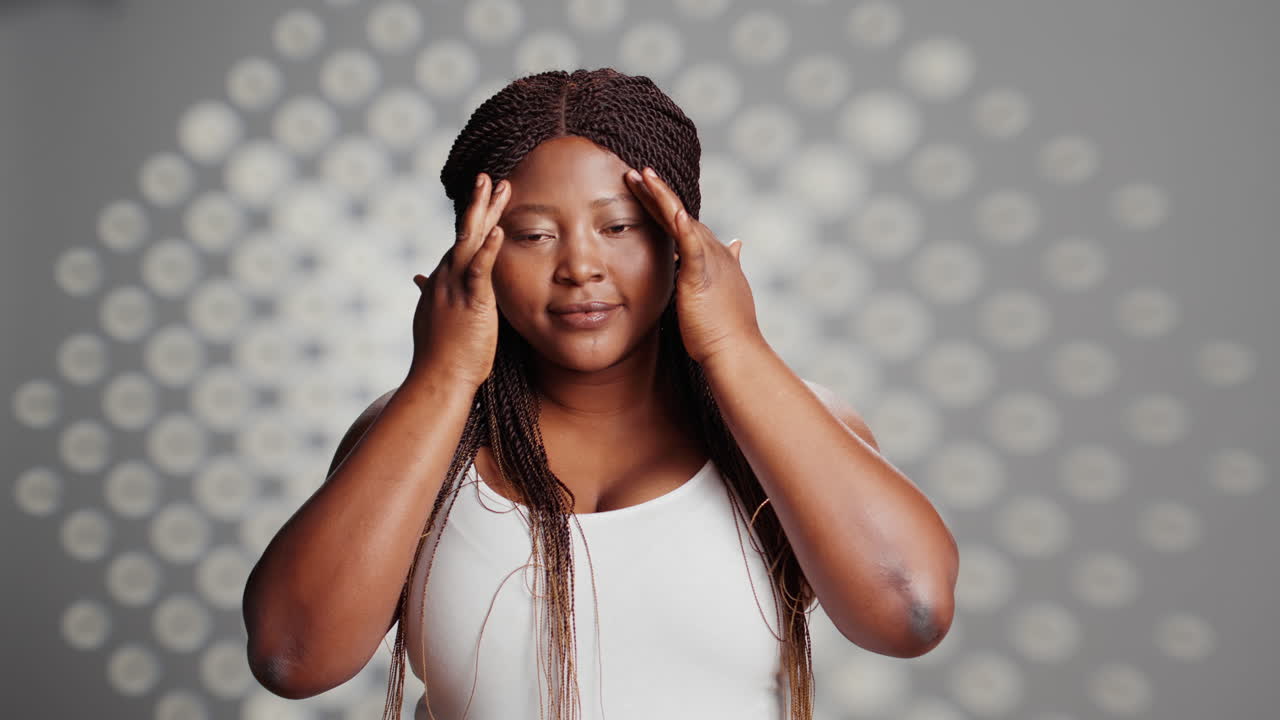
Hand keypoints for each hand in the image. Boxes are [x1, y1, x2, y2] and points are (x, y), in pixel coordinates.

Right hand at [407, 172, 510, 389]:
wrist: (438, 379)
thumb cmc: (441, 354)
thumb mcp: (433, 316)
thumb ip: (428, 292)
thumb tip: (418, 278)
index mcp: (441, 280)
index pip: (460, 242)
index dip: (474, 218)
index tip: (485, 197)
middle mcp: (445, 278)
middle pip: (465, 232)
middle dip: (479, 204)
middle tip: (491, 178)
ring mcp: (455, 289)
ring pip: (470, 241)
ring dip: (484, 212)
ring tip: (497, 188)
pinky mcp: (470, 303)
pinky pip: (479, 271)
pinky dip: (488, 249)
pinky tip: (498, 230)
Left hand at [624, 166, 764, 366]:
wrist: (734, 351)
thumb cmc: (725, 329)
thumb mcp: (724, 289)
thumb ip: (726, 265)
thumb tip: (737, 244)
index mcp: (710, 256)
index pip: (681, 224)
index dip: (663, 206)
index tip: (645, 189)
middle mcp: (712, 251)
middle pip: (678, 214)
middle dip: (657, 193)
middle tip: (636, 172)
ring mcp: (709, 261)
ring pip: (681, 220)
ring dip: (662, 197)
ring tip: (642, 176)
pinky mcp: (702, 276)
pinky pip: (692, 247)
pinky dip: (683, 229)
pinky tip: (674, 211)